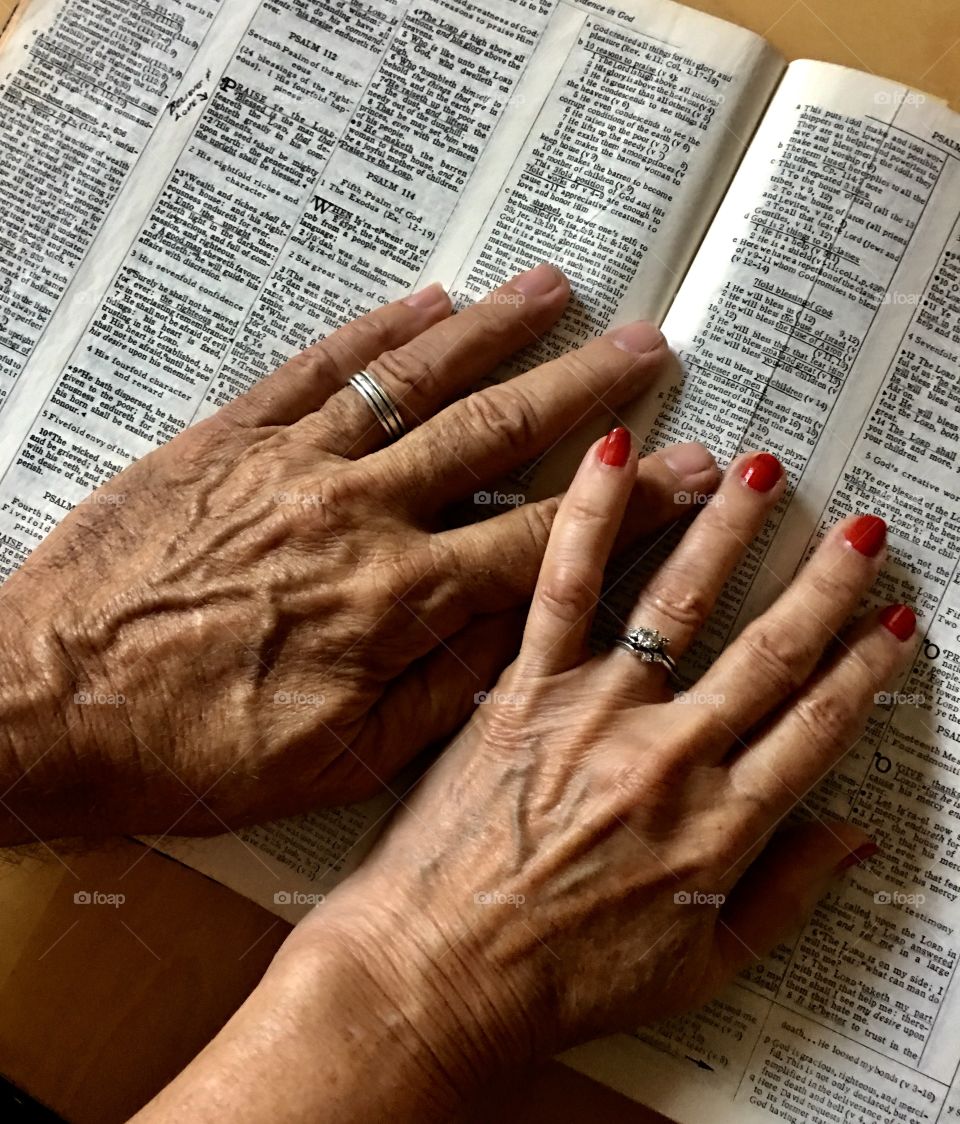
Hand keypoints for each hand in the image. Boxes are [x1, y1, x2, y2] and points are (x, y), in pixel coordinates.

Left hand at [0, 265, 719, 840]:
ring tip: (557, 290)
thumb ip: (442, 687)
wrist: (42, 703)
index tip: (693, 468)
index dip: (630, 504)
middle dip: (583, 386)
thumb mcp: (336, 760)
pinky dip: (380, 328)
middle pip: (494, 434)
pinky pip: (319, 368)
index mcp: (392, 603)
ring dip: (495, 331)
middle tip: (648, 344)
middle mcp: (356, 515)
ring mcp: (291, 464)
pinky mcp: (228, 439)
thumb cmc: (189, 747)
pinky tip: (431, 299)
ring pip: (415, 381)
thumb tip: (525, 623)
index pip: (543, 539)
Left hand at [287, 434, 915, 1115]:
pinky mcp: (520, 690)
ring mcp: (593, 714)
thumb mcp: (698, 970)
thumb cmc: (560, 983)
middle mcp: (670, 757)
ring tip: (761, 472)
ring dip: (725, 530)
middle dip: (823, 586)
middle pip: (767, 652)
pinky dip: (588, 517)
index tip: (893, 623)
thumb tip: (855, 838)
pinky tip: (613, 457)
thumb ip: (785, 899)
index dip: (865, 671)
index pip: (818, 727)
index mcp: (721, 826)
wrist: (440, 977)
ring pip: (676, 602)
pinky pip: (560, 589)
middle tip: (858, 531)